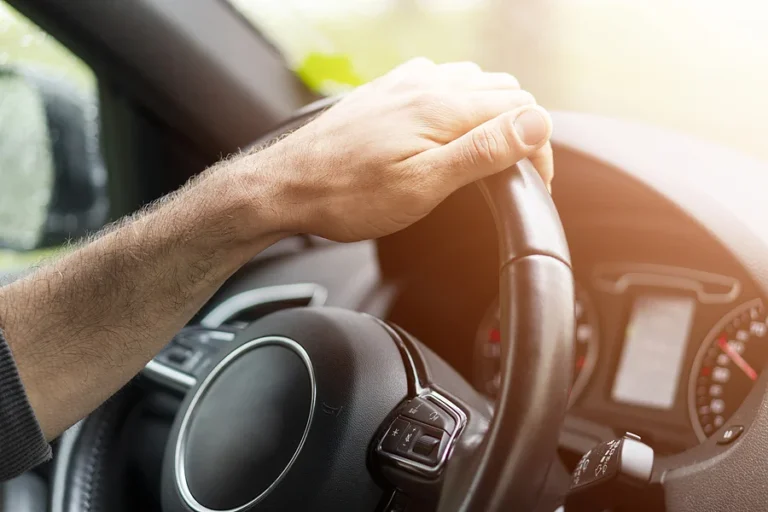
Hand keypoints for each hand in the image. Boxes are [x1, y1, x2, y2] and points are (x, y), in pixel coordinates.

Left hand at [254, 58, 552, 241]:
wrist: (286, 185)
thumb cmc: (347, 195)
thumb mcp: (423, 184)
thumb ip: (483, 150)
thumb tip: (537, 123)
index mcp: (443, 107)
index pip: (522, 109)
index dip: (538, 147)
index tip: (534, 182)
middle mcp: (426, 83)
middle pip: (503, 91)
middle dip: (520, 129)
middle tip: (512, 173)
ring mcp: (404, 83)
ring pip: (473, 83)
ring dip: (491, 114)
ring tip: (484, 155)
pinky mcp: (386, 90)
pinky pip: (440, 82)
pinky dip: (459, 103)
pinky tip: (446, 131)